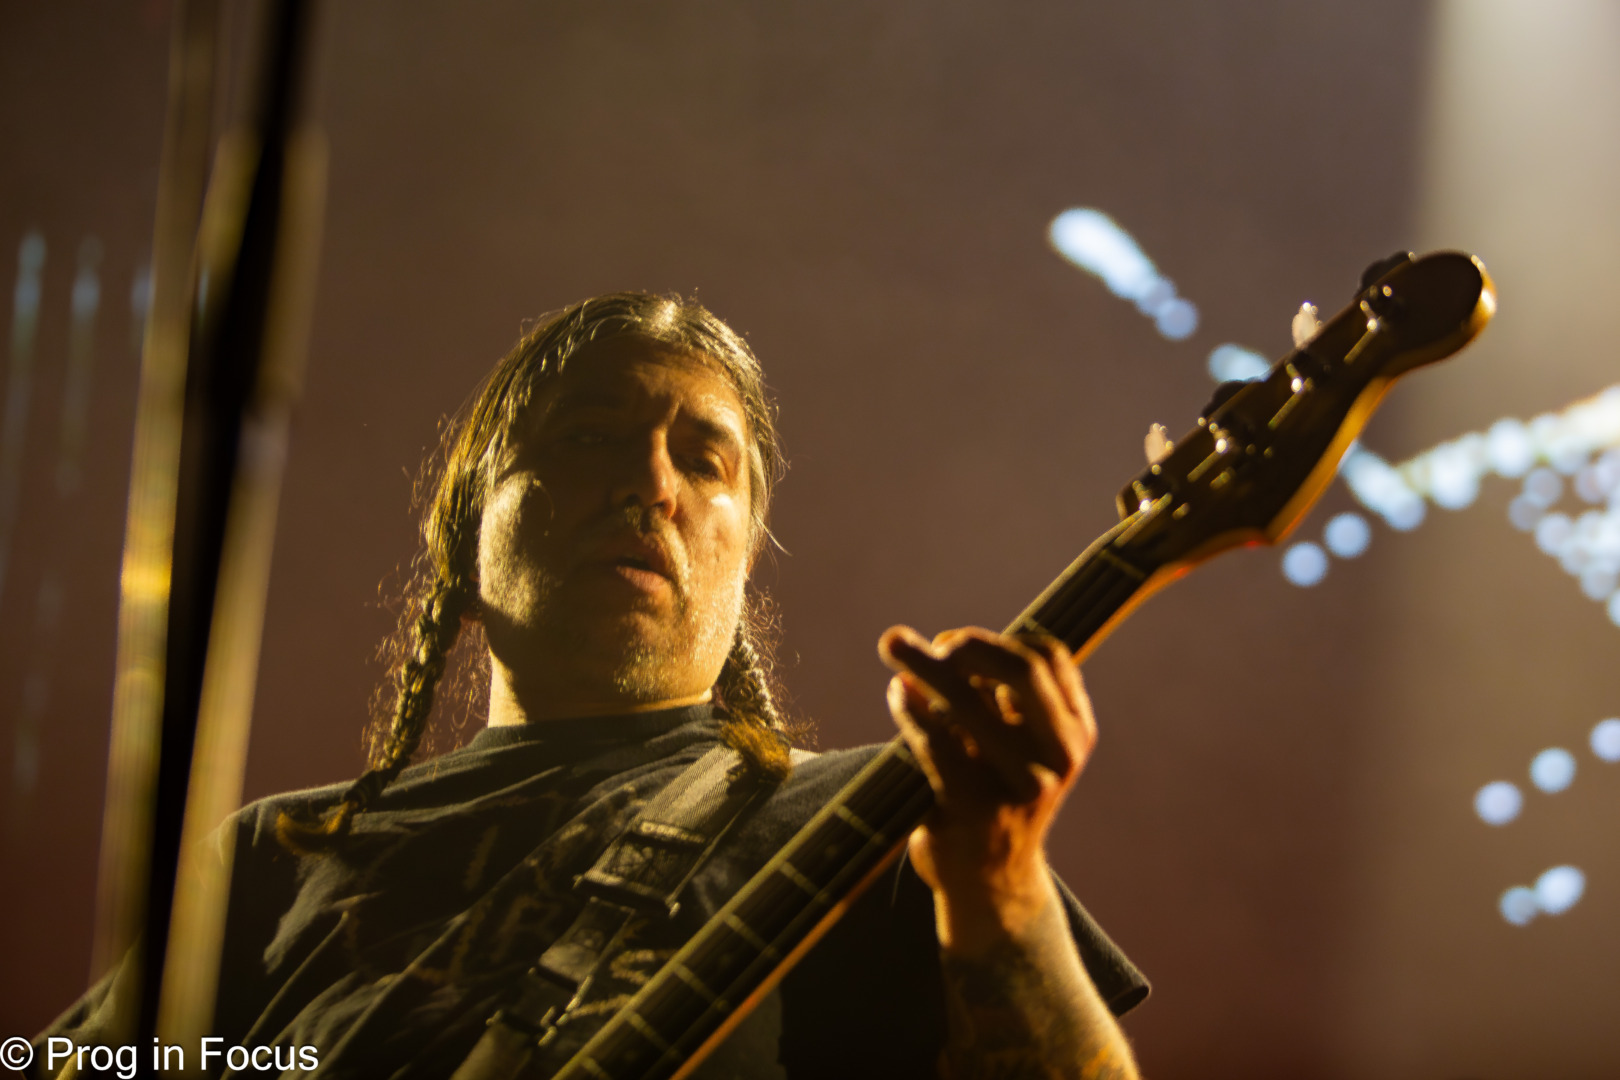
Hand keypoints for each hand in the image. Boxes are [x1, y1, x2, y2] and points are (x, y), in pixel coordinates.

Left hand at [879, 624, 1096, 953]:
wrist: (991, 886)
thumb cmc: (994, 799)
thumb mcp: (1017, 749)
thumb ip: (1000, 700)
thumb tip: (939, 644)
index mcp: (1076, 733)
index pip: (1049, 659)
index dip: (997, 639)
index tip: (952, 643)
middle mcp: (1060, 756)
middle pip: (1019, 670)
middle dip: (963, 644)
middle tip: (911, 641)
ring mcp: (1022, 784)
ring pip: (970, 702)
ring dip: (923, 668)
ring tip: (895, 654)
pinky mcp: (977, 809)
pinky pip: (937, 742)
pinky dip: (912, 710)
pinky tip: (898, 695)